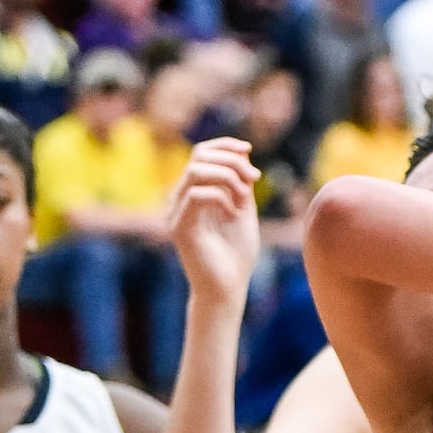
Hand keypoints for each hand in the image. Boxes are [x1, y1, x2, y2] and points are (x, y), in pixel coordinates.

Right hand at [168, 138, 262, 304]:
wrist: (228, 287)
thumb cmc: (236, 253)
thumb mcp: (243, 209)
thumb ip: (241, 183)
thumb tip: (244, 154)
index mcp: (195, 192)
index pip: (201, 153)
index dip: (224, 145)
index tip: (248, 149)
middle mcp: (181, 198)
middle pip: (199, 156)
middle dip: (231, 160)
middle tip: (254, 179)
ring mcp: (177, 211)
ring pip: (196, 171)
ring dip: (228, 178)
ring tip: (244, 199)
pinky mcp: (179, 227)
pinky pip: (196, 195)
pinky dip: (221, 197)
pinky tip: (234, 213)